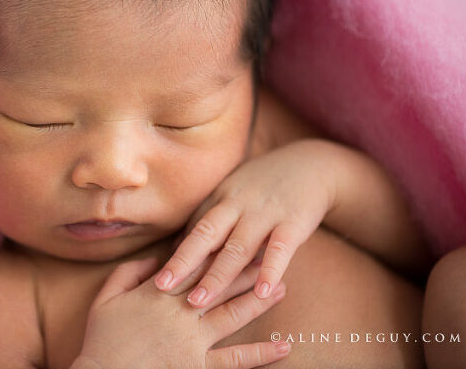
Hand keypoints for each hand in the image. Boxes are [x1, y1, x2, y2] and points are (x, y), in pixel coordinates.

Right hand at [74, 252, 290, 368]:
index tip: (239, 235)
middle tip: (271, 253)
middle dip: (247, 268)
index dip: (218, 249)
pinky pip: (233, 359)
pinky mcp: (197, 366)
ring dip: (259, 301)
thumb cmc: (101, 339)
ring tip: (282, 289)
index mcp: (158, 292)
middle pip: (220, 284)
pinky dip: (259, 354)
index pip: (194, 265)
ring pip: (232, 315)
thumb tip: (155, 259)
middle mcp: (180, 312)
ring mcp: (192, 340)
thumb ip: (129, 272)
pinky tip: (282, 347)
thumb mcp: (106, 298)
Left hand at [154, 140, 335, 307]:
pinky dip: (270, 269)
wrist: (312, 165)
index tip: (154, 278)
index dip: (174, 254)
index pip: (193, 230)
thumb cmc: (265, 185)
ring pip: (238, 246)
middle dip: (183, 262)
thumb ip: (208, 218)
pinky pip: (280, 248)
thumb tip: (176, 246)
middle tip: (162, 288)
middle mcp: (238, 204)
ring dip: (217, 275)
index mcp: (221, 199)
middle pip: (206, 235)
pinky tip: (262, 291)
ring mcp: (265, 212)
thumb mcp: (232, 193)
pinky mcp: (294, 221)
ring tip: (200, 300)